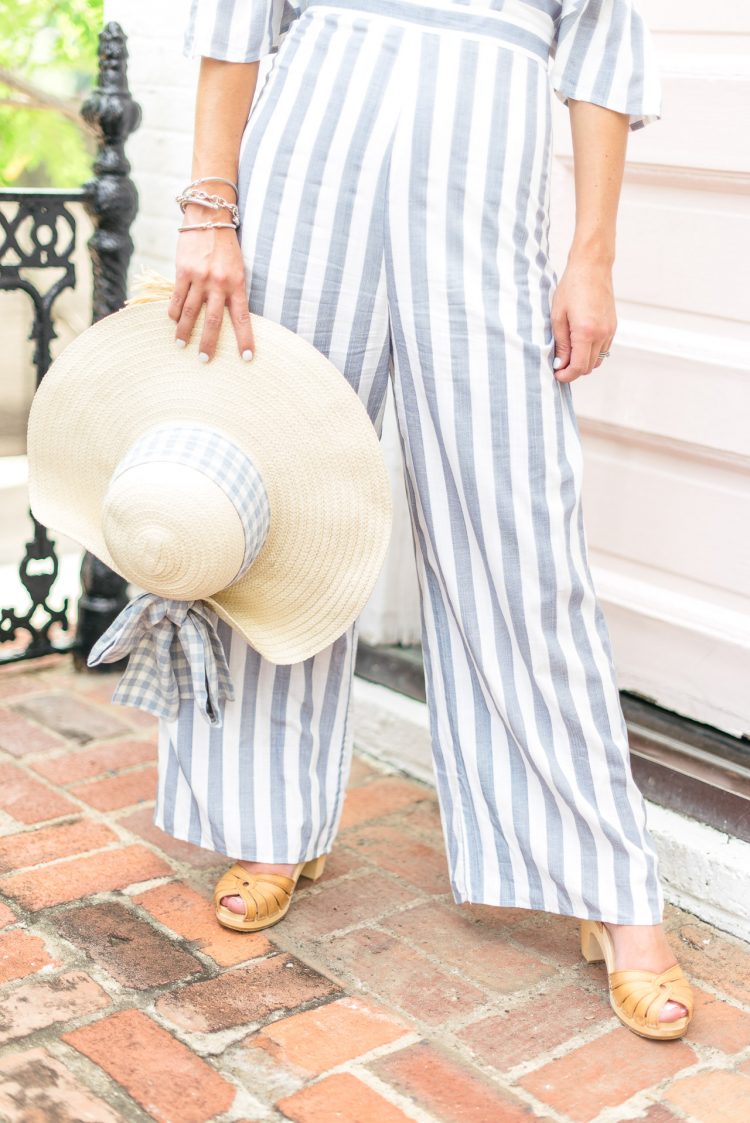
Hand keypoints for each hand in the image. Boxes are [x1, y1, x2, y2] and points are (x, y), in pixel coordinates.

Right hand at [169, 205, 254, 363]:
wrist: (209, 217)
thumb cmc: (226, 246)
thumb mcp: (237, 268)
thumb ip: (232, 291)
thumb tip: (227, 317)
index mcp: (237, 284)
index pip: (242, 318)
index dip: (245, 339)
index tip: (246, 358)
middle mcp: (218, 283)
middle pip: (213, 321)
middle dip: (208, 343)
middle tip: (204, 360)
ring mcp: (199, 277)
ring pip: (191, 312)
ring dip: (184, 331)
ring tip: (180, 345)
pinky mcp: (182, 271)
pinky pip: (177, 297)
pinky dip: (174, 311)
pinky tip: (172, 321)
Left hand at [550, 254, 615, 382]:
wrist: (592, 267)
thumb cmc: (572, 288)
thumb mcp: (558, 317)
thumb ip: (560, 344)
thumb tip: (560, 364)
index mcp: (586, 332)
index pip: (578, 367)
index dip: (566, 375)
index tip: (556, 374)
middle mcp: (601, 334)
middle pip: (588, 367)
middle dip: (573, 370)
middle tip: (559, 364)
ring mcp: (610, 331)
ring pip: (597, 360)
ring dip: (583, 362)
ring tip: (568, 353)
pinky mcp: (613, 327)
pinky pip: (603, 349)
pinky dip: (591, 353)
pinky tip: (580, 344)